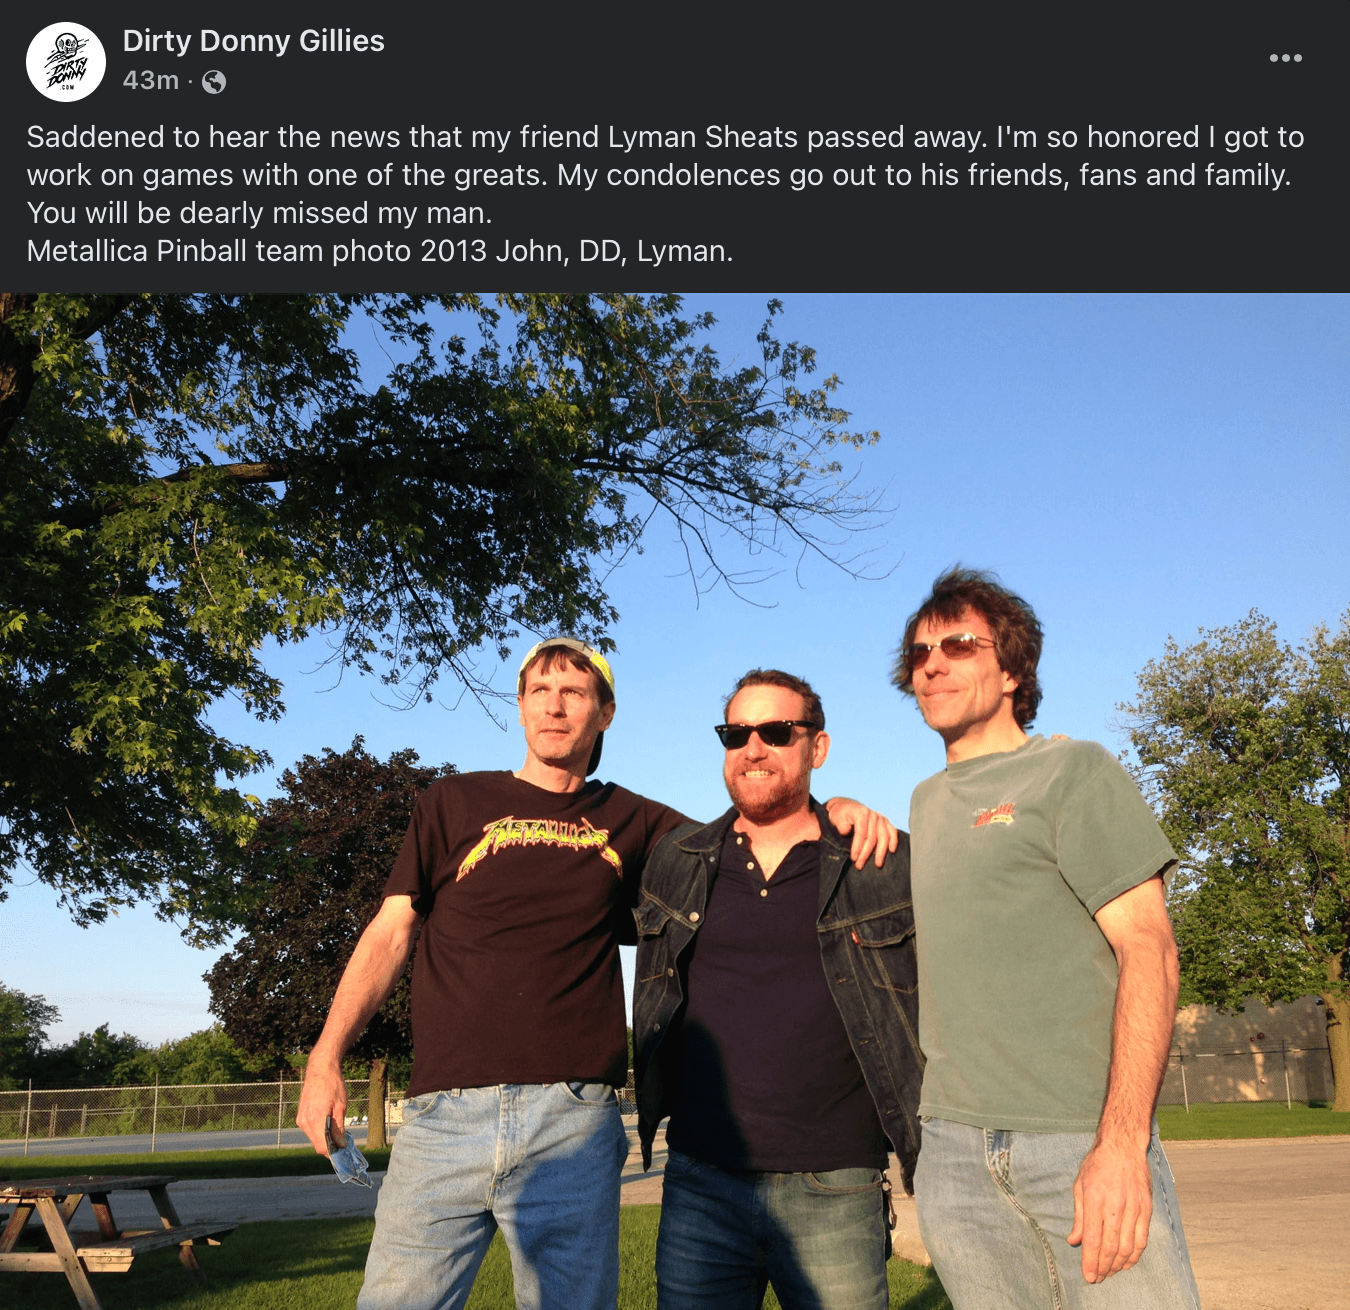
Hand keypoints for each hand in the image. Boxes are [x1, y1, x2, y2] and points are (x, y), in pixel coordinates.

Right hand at [296, 1054, 347, 1157]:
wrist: (320, 1069)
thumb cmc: (333, 1085)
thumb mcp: (341, 1106)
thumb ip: (339, 1128)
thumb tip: (341, 1146)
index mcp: (315, 1120)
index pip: (322, 1147)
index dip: (332, 1154)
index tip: (343, 1155)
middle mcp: (304, 1122)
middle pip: (317, 1144)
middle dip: (330, 1146)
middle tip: (344, 1144)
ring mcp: (300, 1119)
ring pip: (314, 1137)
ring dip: (325, 1138)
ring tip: (338, 1131)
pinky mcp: (300, 1115)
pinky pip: (310, 1129)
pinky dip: (319, 1130)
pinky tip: (329, 1124)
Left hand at [823, 797, 898, 867]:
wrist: (847, 807)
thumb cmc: (840, 814)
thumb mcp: (836, 816)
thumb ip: (840, 824)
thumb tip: (846, 831)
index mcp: (861, 812)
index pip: (861, 833)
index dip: (858, 847)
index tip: (853, 858)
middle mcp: (873, 815)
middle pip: (872, 837)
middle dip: (866, 854)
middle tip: (859, 866)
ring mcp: (880, 818)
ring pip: (884, 837)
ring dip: (881, 852)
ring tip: (878, 865)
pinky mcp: (885, 822)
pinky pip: (893, 831)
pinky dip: (894, 841)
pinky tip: (892, 851)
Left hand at [1067, 1138, 1152, 1282]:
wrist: (1122, 1147)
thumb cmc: (1097, 1165)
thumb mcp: (1080, 1186)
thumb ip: (1078, 1216)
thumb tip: (1073, 1241)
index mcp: (1095, 1200)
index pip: (1092, 1239)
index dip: (1090, 1261)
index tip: (1088, 1276)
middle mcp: (1115, 1207)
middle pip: (1110, 1247)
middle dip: (1103, 1267)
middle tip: (1097, 1278)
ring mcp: (1133, 1209)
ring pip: (1127, 1247)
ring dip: (1118, 1264)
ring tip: (1109, 1273)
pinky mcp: (1146, 1209)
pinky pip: (1142, 1239)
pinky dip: (1135, 1255)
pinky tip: (1127, 1263)